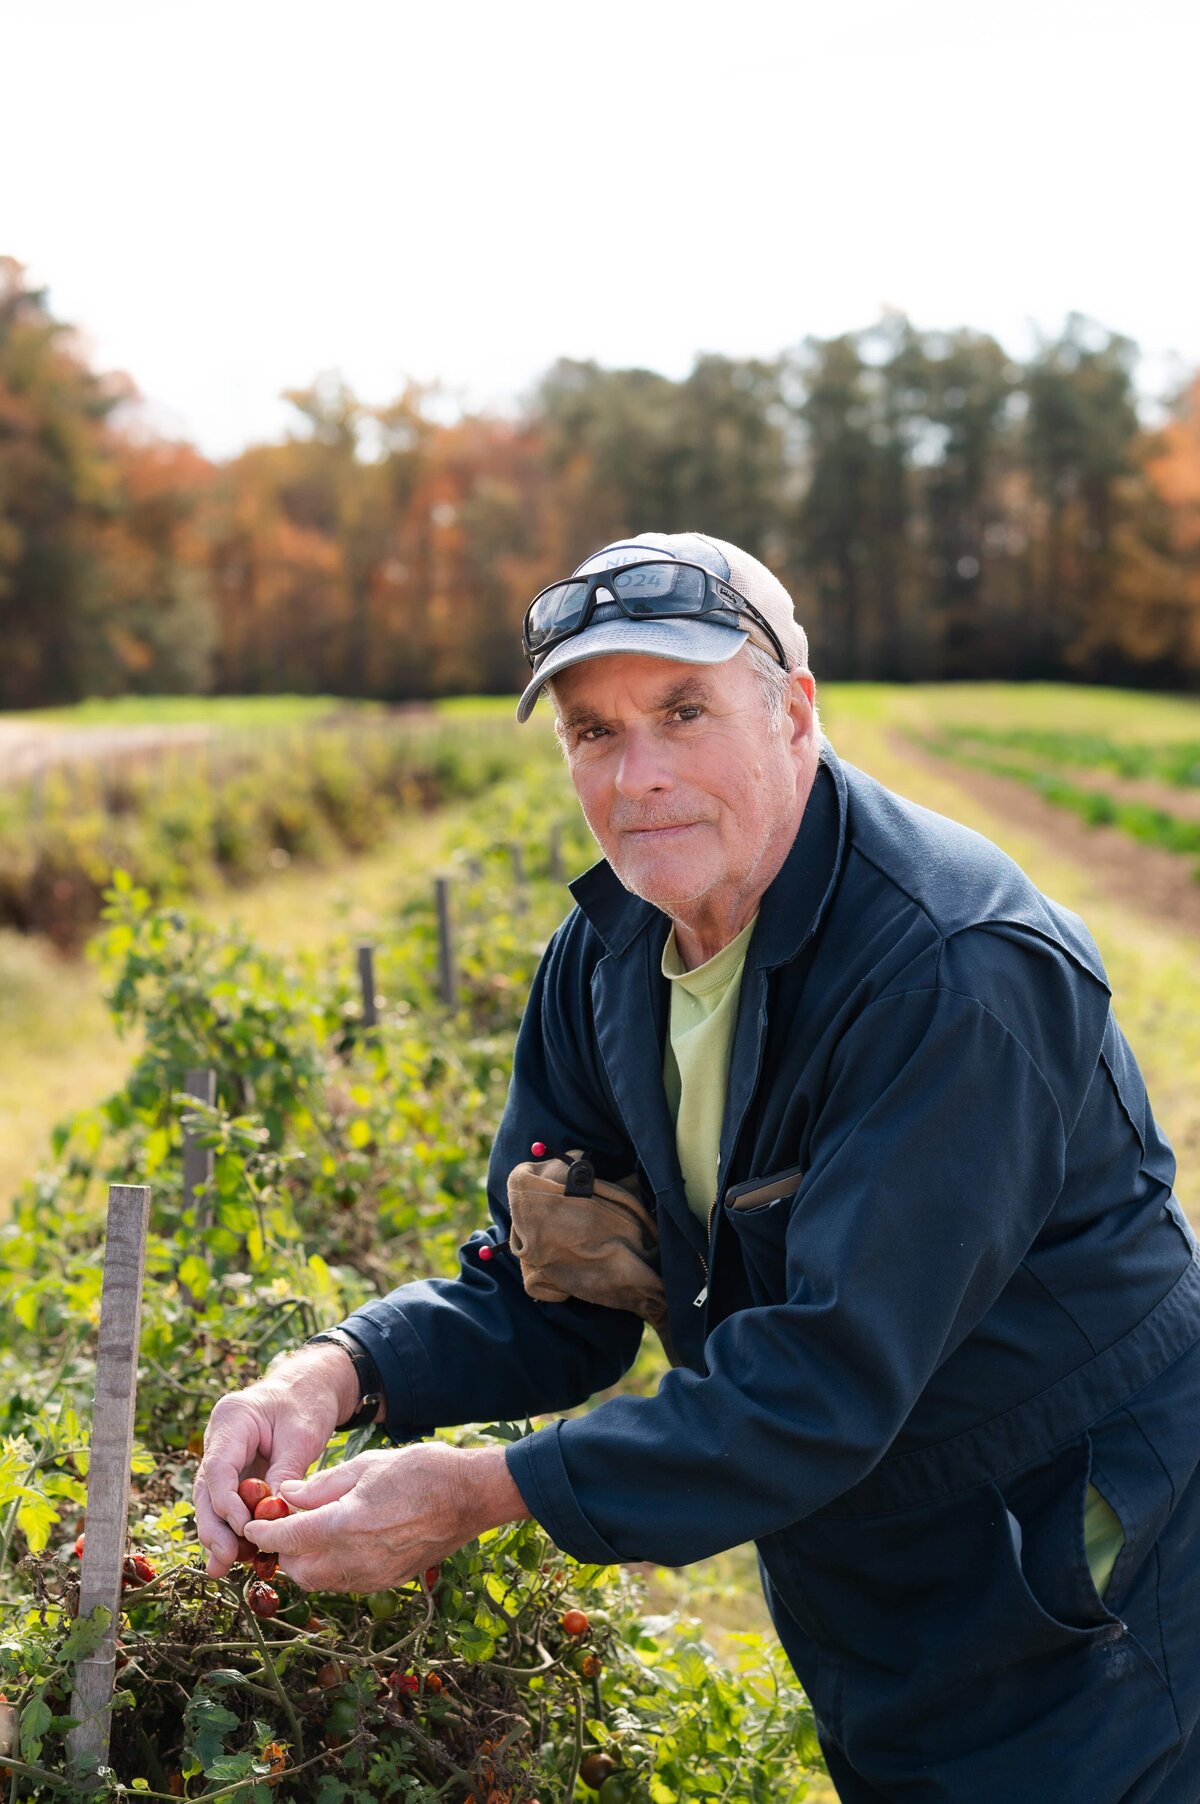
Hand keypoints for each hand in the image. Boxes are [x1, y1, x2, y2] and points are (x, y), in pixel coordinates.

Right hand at [194, 1345, 359, 1576]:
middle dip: (214, 1527)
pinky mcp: (235, 1472)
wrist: (312, 1386)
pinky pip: (229, 1502)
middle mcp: (219, 1439)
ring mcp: (224, 1456)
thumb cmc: (308, 1402)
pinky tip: (235, 1557)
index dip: (226, 1502)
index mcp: (231, 1419)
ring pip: (213, 1501)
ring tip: (223, 1568)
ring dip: (219, 1534)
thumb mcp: (303, 1435)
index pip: (218, 1467)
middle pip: (207, 1489)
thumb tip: (274, 1518)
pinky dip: (233, 1527)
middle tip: (225, 1560)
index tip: (243, 1528)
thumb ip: (286, 1473)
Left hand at [243, 1442, 528, 1591]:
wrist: (471, 1497)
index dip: (263, 1533)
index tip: (252, 1524)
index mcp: (345, 1524)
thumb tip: (287, 1496)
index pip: (286, 1539)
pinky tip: (338, 1544)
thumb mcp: (367, 1464)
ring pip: (319, 1582)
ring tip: (308, 1535)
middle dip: (282, 1551)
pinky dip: (330, 1569)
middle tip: (282, 1526)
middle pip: (297, 1570)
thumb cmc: (422, 1470)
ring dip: (304, 1563)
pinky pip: (345, 1584)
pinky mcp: (388, 1582)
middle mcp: (355, 1558)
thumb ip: (323, 1485)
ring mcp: (373, 1576)